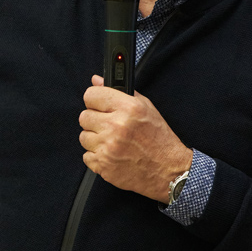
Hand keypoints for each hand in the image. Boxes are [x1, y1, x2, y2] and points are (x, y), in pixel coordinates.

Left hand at [80, 75, 192, 203]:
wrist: (168, 170)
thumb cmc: (158, 139)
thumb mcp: (145, 107)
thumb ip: (119, 92)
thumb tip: (96, 80)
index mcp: (128, 108)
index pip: (91, 95)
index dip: (94, 99)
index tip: (98, 104)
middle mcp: (116, 126)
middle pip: (84, 116)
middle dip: (95, 120)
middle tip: (108, 125)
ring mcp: (108, 147)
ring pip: (83, 137)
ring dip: (95, 139)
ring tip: (111, 141)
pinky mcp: (103, 165)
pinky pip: (86, 156)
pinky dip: (96, 156)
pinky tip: (111, 154)